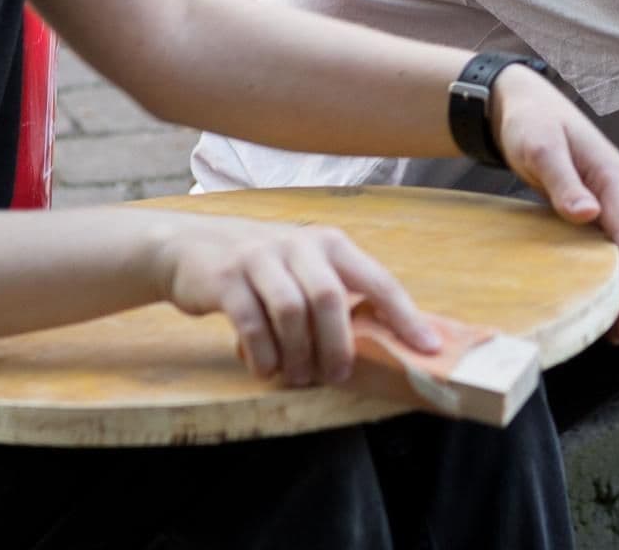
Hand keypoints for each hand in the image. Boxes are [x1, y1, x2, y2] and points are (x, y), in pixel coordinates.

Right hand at [158, 215, 440, 387]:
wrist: (190, 246)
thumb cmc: (262, 268)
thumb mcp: (302, 268)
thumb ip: (335, 295)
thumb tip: (383, 342)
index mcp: (330, 244)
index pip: (377, 279)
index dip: (404, 315)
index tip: (427, 347)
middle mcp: (298, 244)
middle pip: (329, 297)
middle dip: (337, 344)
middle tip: (338, 375)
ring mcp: (260, 258)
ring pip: (291, 311)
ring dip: (298, 353)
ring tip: (297, 376)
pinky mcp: (226, 278)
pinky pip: (251, 323)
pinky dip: (263, 354)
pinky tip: (265, 368)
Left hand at [489, 65, 618, 343]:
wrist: (522, 105)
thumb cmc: (531, 123)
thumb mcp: (542, 148)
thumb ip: (563, 181)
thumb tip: (589, 215)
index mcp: (614, 175)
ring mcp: (611, 197)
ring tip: (615, 329)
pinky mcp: (597, 204)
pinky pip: (606, 241)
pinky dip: (606, 269)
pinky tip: (601, 294)